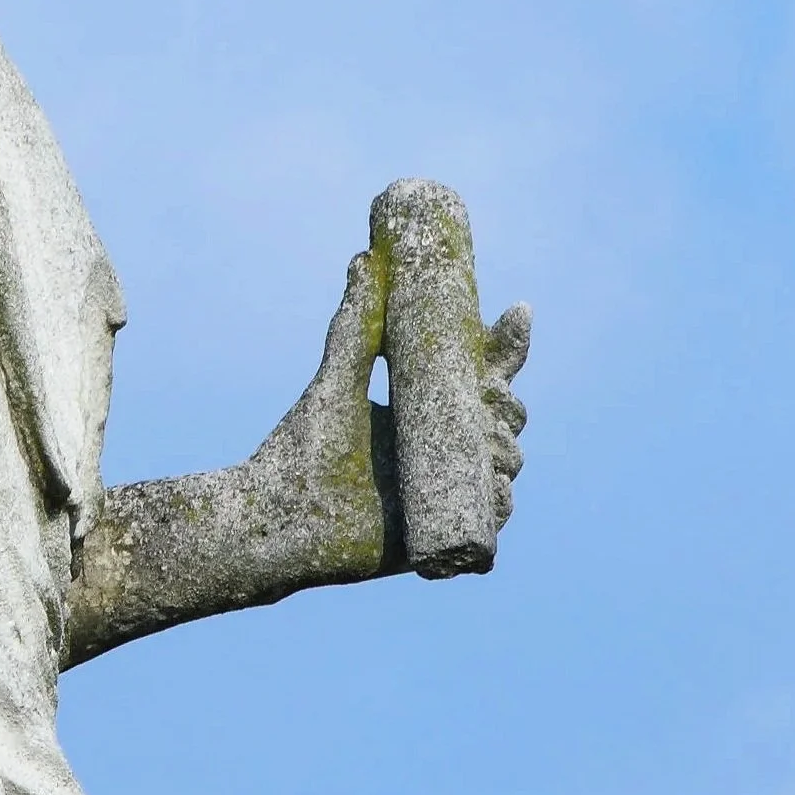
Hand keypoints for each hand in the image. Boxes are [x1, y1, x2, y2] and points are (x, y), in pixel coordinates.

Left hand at [256, 252, 529, 573]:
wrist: (276, 518)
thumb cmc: (301, 447)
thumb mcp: (337, 379)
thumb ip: (356, 325)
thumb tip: (365, 258)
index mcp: (423, 409)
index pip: (480, 373)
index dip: (506, 343)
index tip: (517, 307)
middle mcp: (440, 448)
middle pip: (503, 417)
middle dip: (508, 401)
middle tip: (491, 390)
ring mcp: (443, 492)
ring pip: (503, 465)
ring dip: (508, 449)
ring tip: (493, 437)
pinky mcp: (438, 536)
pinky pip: (486, 523)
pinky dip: (498, 504)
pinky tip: (497, 487)